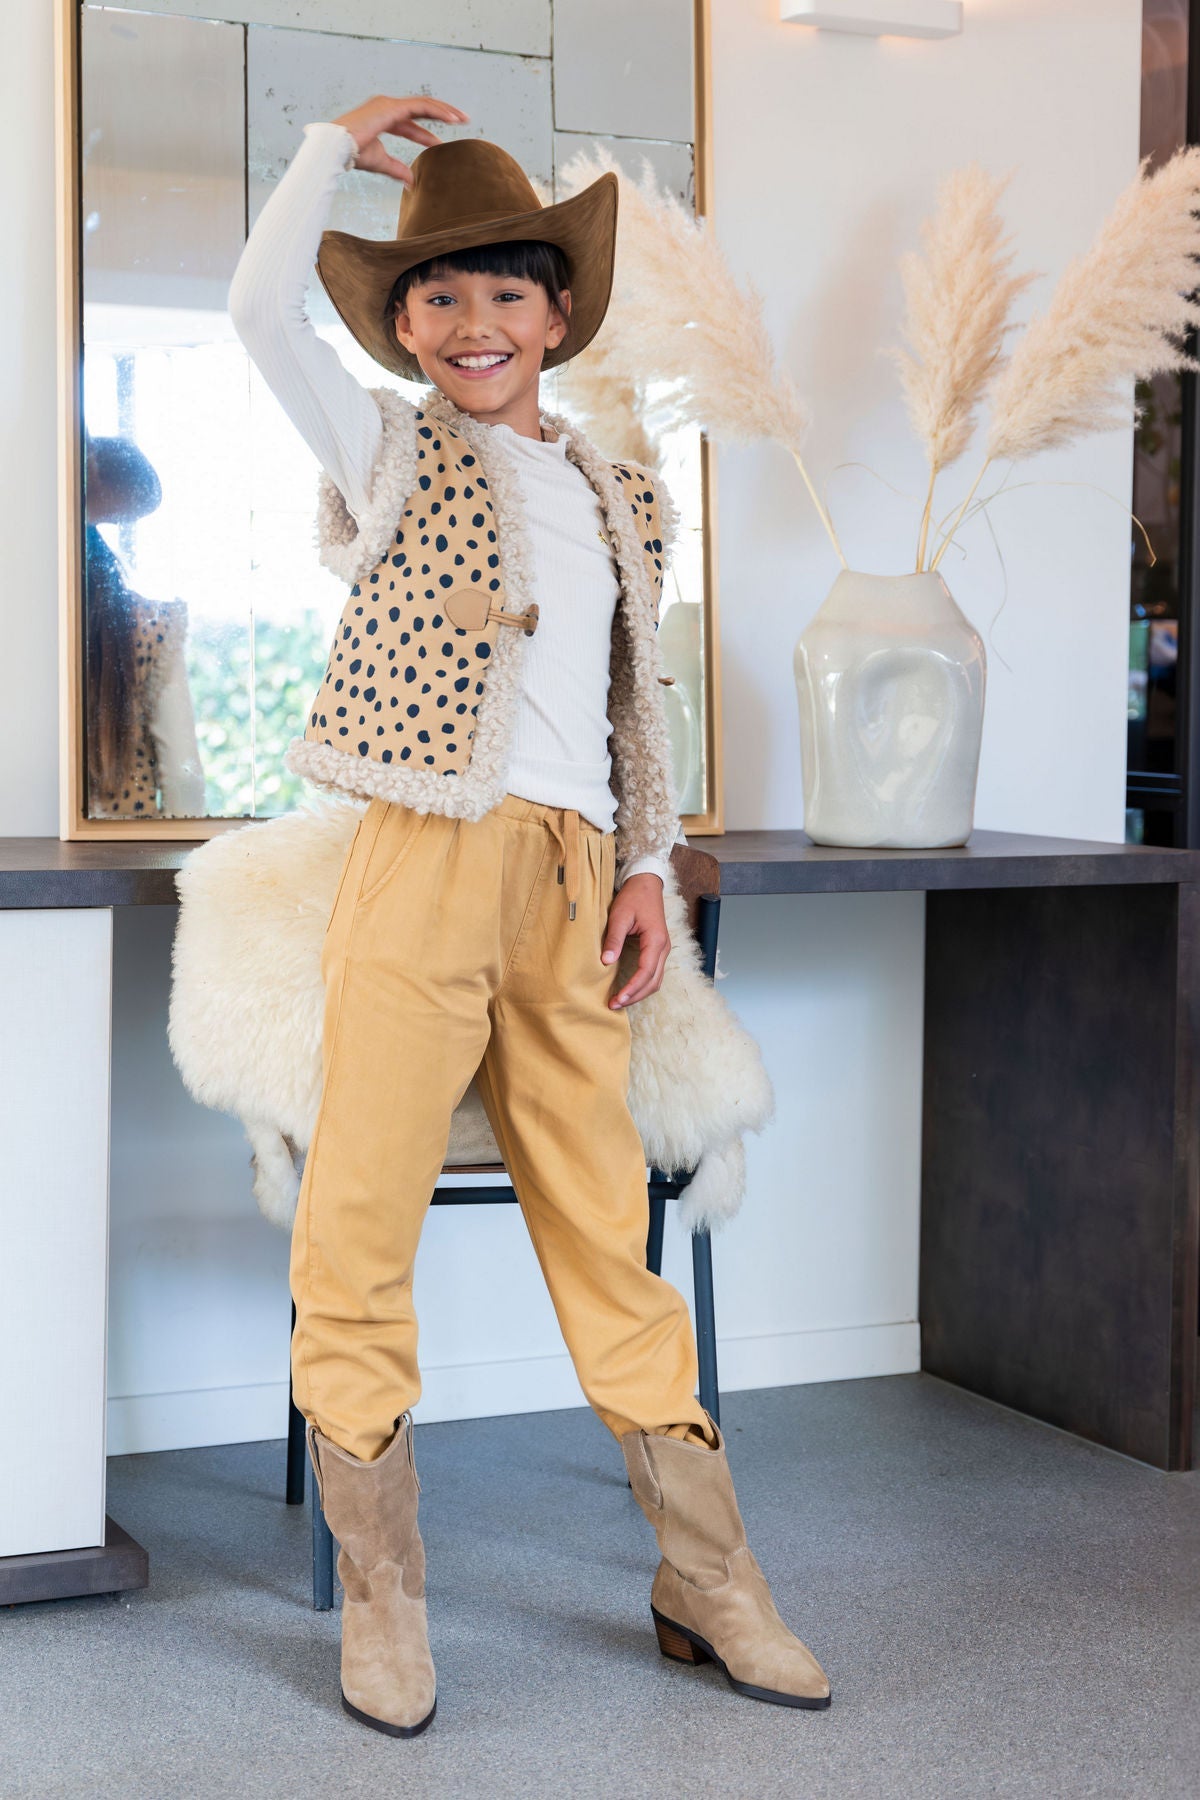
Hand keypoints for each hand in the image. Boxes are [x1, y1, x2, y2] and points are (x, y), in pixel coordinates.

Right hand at [333, 94, 469, 184]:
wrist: (336, 148)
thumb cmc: (352, 154)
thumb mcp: (380, 163)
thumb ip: (397, 169)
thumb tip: (412, 183)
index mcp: (382, 118)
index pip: (409, 123)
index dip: (424, 134)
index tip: (439, 144)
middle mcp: (386, 106)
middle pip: (420, 108)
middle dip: (441, 114)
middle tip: (461, 121)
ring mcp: (389, 104)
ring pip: (423, 104)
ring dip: (444, 110)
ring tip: (463, 118)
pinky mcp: (391, 106)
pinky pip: (420, 106)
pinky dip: (438, 111)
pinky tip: (452, 118)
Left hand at [601, 874, 669, 1008]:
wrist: (646, 883)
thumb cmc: (633, 897)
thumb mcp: (619, 916)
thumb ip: (614, 939)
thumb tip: (606, 961)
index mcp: (656, 940)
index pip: (646, 972)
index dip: (632, 988)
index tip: (618, 999)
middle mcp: (663, 947)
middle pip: (653, 981)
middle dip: (635, 996)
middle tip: (615, 1005)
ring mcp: (663, 949)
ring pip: (656, 980)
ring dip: (639, 993)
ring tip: (620, 1001)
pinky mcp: (658, 949)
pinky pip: (654, 973)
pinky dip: (643, 985)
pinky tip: (629, 989)